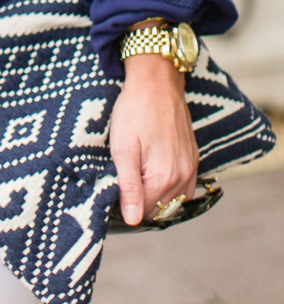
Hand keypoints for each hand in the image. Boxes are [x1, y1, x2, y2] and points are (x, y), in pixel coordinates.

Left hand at [109, 55, 198, 224]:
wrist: (157, 81)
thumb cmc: (135, 111)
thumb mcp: (123, 148)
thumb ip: (129, 187)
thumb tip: (132, 221)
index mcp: (163, 178)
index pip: (142, 212)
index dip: (123, 206)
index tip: (110, 192)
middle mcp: (183, 178)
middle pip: (158, 210)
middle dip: (139, 204)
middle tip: (120, 183)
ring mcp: (191, 169)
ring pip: (172, 201)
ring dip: (154, 198)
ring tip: (135, 178)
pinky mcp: (194, 159)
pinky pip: (184, 188)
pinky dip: (169, 189)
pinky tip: (153, 175)